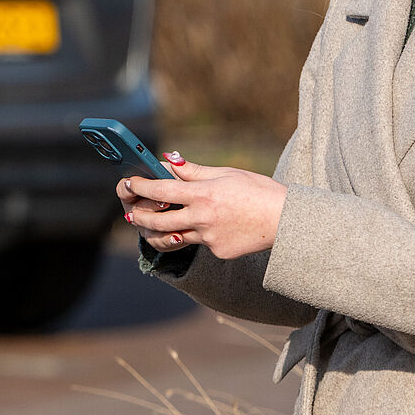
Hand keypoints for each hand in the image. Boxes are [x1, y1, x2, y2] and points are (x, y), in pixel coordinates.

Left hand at [116, 151, 287, 259]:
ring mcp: (209, 239)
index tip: (128, 182)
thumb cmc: (258, 191)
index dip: (140, 186)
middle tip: (130, 212)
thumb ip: (195, 172)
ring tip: (149, 225)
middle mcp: (202, 218)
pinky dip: (196, 234)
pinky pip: (199, 243)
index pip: (161, 190)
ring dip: (158, 231)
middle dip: (139, 216)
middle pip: (158, 221)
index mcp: (203, 194)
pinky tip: (203, 228)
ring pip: (173, 237)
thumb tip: (169, 161)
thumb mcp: (227, 174)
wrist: (286, 221)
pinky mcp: (218, 252)